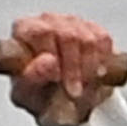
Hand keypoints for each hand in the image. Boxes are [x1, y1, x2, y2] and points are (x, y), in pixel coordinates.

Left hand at [1, 12, 122, 125]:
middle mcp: (46, 21)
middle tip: (73, 92)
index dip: (51, 56)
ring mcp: (71, 22)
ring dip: (88, 69)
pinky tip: (94, 76)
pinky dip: (102, 63)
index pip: (39, 32)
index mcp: (23, 30)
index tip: (57, 78)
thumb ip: (32, 78)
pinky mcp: (93, 28)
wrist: (62, 104)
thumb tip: (49, 62)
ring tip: (83, 88)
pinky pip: (103, 41)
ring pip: (88, 40)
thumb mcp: (26, 94)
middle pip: (67, 36)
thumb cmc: (37, 94)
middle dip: (73, 68)